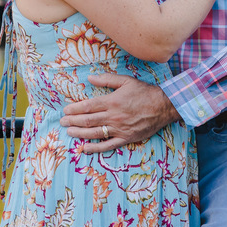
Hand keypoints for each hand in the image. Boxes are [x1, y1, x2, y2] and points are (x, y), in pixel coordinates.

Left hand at [60, 74, 180, 152]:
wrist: (163, 106)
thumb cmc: (145, 92)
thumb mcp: (126, 81)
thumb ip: (107, 79)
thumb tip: (90, 77)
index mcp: (112, 101)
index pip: (89, 106)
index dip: (75, 108)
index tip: (65, 110)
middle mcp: (114, 116)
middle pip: (89, 120)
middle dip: (73, 121)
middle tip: (62, 122)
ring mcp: (119, 129)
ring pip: (95, 133)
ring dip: (80, 133)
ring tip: (69, 132)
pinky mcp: (126, 138)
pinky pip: (108, 145)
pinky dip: (96, 148)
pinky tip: (85, 148)